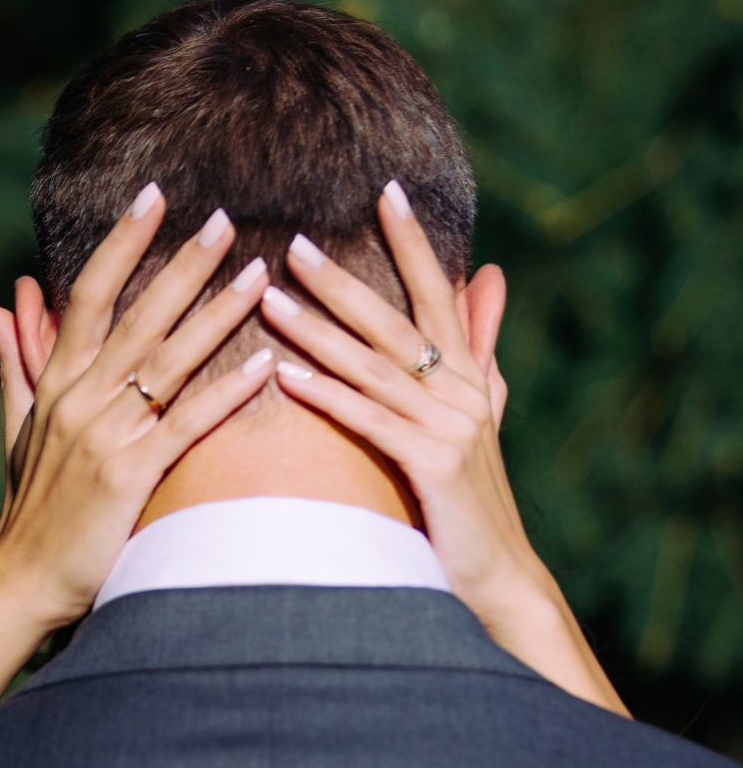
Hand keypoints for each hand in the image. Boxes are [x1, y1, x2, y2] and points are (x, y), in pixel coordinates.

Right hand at [0, 186, 273, 642]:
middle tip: (225, 218)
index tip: (153, 197)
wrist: (22, 580)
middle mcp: (79, 398)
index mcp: (55, 381)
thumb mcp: (17, 426)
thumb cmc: (29, 507)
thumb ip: (16, 359)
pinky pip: (187, 423)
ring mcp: (105, 434)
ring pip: (169, 360)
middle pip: (137, 314)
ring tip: (259, 275)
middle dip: (182, 263)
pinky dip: (227, 393)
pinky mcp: (130, 474)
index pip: (88, 294)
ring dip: (216, 314)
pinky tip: (266, 366)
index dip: (121, 243)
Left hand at [261, 181, 627, 715]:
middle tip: (293, 241)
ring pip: (372, 368)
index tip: (384, 191)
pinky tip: (287, 374)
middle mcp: (463, 394)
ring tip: (269, 298)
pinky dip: (328, 396)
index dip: (414, 243)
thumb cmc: (472, 502)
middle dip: (343, 280)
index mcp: (471, 379)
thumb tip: (491, 277)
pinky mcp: (432, 466)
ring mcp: (449, 429)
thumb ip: (481, 347)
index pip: (439, 296)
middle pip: (394, 323)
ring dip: (317, 331)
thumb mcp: (482, 415)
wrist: (499, 577)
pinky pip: (368, 422)